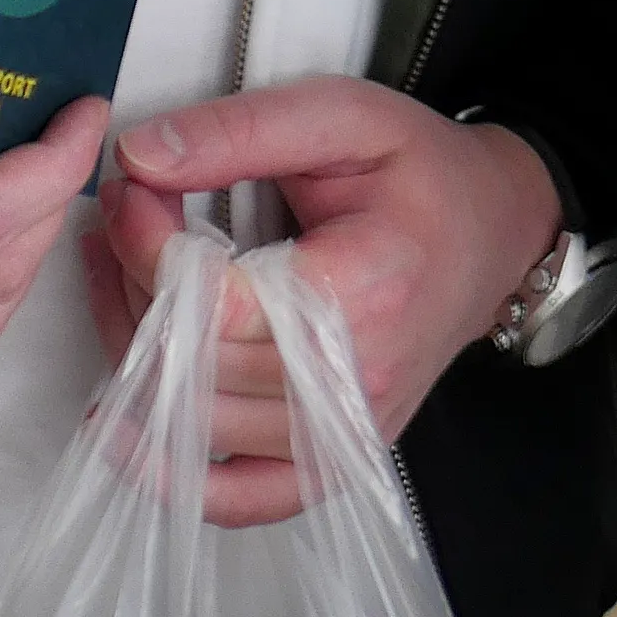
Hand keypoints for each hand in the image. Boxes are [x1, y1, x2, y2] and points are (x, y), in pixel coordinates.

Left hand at [98, 81, 558, 523]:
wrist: (492, 232)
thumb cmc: (421, 174)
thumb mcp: (344, 116)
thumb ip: (242, 131)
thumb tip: (140, 156)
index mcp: (363, 291)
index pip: (212, 302)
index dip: (146, 244)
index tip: (133, 187)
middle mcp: (355, 380)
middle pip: (193, 361)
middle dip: (132, 280)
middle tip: (127, 213)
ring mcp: (346, 434)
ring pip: (192, 420)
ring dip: (136, 347)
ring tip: (128, 273)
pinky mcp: (333, 461)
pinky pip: (240, 499)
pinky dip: (171, 470)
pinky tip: (124, 427)